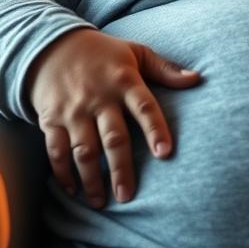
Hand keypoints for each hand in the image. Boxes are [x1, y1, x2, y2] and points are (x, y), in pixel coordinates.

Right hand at [26, 28, 200, 206]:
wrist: (51, 46)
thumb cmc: (103, 53)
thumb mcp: (136, 53)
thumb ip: (165, 69)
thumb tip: (197, 79)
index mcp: (124, 81)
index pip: (144, 107)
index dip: (155, 129)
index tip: (165, 153)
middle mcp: (99, 97)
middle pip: (113, 137)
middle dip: (120, 169)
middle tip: (127, 196)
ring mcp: (73, 110)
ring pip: (83, 150)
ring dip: (91, 178)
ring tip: (101, 201)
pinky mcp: (51, 119)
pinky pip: (56, 150)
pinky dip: (62, 172)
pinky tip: (73, 190)